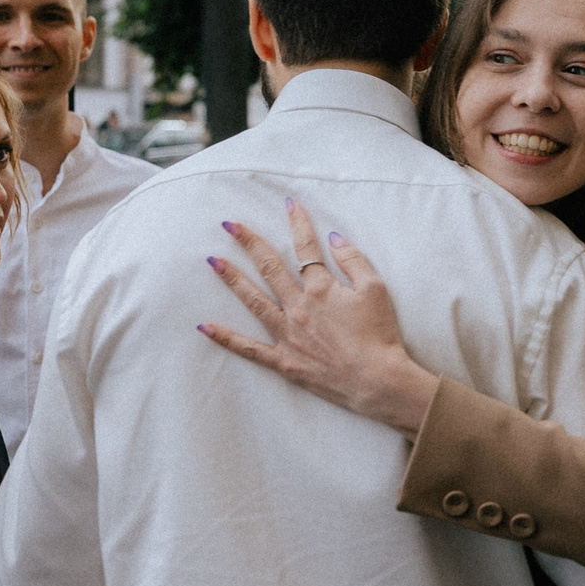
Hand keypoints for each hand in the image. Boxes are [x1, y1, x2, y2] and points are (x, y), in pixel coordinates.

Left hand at [199, 197, 438, 437]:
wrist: (376, 381)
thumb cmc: (380, 335)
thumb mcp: (375, 289)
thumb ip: (353, 259)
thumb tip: (333, 237)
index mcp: (321, 288)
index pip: (306, 248)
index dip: (297, 223)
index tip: (289, 204)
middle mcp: (298, 307)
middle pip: (269, 268)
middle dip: (248, 243)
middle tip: (229, 224)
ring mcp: (287, 334)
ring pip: (253, 301)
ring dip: (232, 279)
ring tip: (213, 260)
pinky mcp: (284, 361)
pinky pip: (249, 349)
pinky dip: (226, 338)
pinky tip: (204, 327)